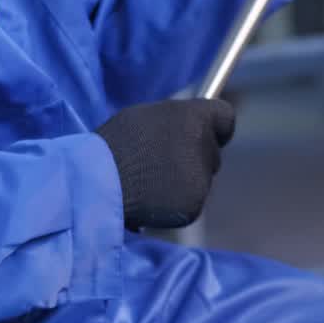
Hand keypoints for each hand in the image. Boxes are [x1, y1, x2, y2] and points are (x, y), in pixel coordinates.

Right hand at [95, 99, 236, 229]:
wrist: (98, 184)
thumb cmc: (113, 146)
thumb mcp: (144, 117)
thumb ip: (173, 122)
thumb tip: (186, 127)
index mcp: (193, 117)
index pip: (225, 118)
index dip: (216, 127)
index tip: (206, 133)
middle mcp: (204, 145)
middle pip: (212, 151)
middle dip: (194, 157)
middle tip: (162, 163)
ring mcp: (202, 177)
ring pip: (202, 178)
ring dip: (184, 180)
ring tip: (149, 182)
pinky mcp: (194, 205)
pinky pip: (191, 202)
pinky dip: (176, 203)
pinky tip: (151, 199)